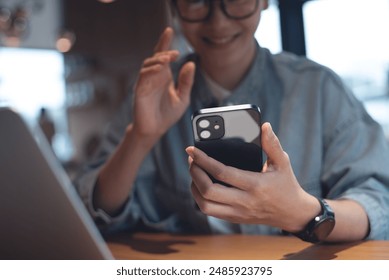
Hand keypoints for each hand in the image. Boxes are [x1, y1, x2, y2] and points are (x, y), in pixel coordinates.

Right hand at [133, 27, 195, 141]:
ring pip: (148, 64)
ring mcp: (146, 83)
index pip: (164, 56)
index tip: (169, 30)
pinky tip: (160, 68)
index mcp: (164, 77)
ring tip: (168, 59)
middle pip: (156, 57)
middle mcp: (154, 77)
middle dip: (164, 51)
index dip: (165, 43)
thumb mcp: (183, 98)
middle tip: (175, 53)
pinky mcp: (140, 90)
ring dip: (158, 59)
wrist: (155, 130)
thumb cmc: (167, 115)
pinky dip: (151, 70)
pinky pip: (143, 76)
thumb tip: (190, 64)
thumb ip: (186, 82)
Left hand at [187, 122, 319, 231]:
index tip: (192, 149)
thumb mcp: (283, 162)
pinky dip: (200, 197)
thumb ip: (272, 144)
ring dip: (194, 187)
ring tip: (194, 172)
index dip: (203, 160)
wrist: (292, 213)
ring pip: (205, 205)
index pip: (222, 173)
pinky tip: (200, 184)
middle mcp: (244, 201)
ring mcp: (238, 213)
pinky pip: (210, 211)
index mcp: (255, 185)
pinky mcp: (234, 218)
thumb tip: (264, 126)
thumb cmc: (286, 184)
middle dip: (194, 173)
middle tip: (191, 159)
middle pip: (208, 190)